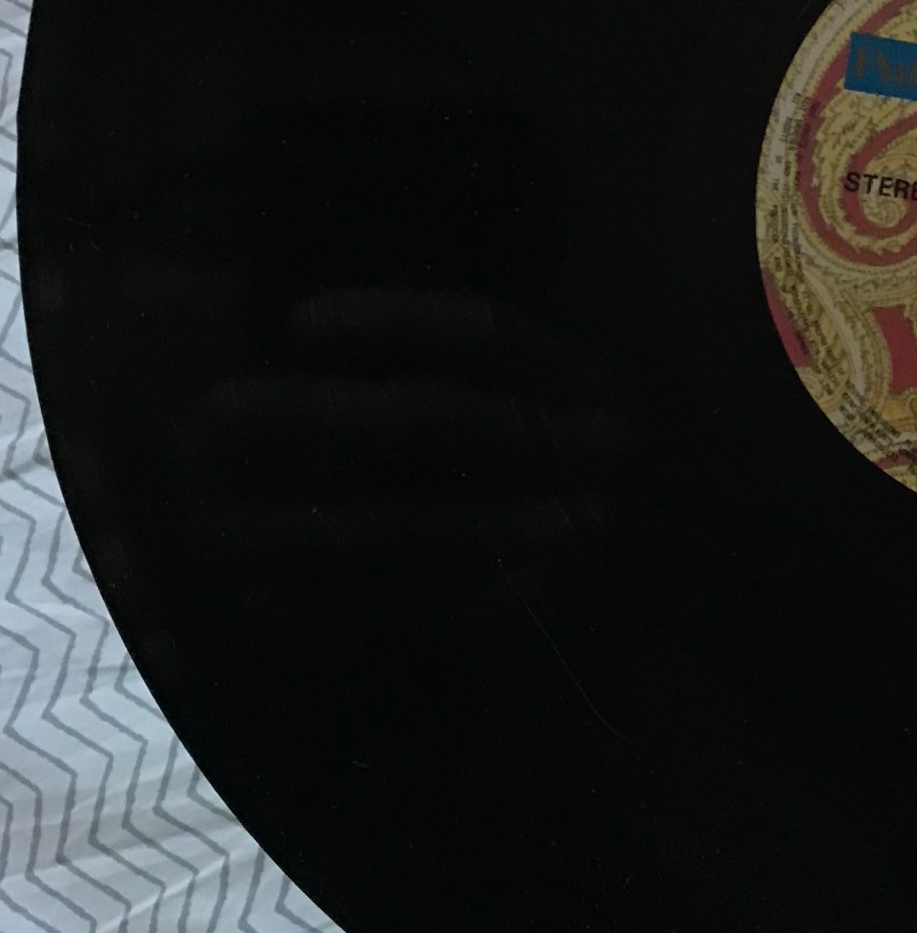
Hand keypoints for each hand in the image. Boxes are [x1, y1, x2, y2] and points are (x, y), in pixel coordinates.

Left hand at [185, 288, 634, 613]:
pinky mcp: (528, 610)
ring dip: (298, 521)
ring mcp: (557, 541)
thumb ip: (499, 363)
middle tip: (217, 411)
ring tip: (210, 514)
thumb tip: (354, 332)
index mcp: (601, 383)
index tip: (300, 322)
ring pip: (413, 524)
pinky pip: (416, 608)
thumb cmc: (614, 459)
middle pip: (437, 421)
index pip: (491, 335)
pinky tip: (262, 600)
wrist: (690, 561)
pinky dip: (332, 606)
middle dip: (318, 412)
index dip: (393, 321)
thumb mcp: (582, 388)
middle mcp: (586, 457)